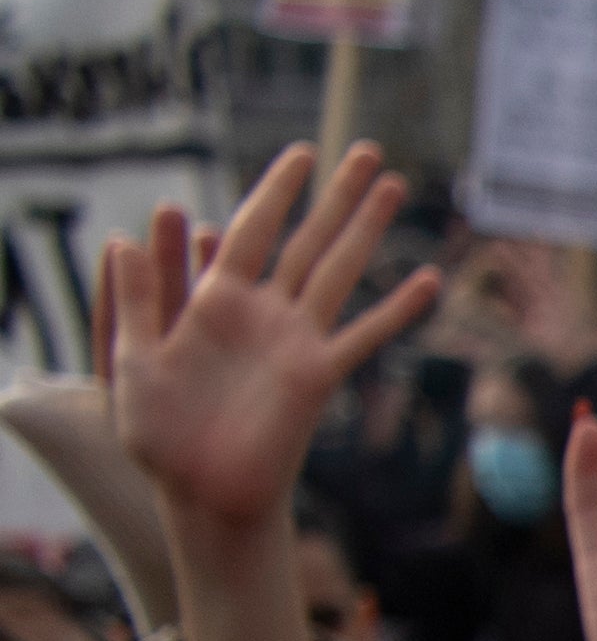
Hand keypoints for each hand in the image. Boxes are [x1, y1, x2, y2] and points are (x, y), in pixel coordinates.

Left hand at [104, 143, 439, 543]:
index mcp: (216, 300)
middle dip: (337, 195)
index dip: (277, 189)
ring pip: (340, 270)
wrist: (201, 490)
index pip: (253, 228)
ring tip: (397, 188)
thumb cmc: (160, 434)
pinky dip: (396, 310)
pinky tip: (429, 282)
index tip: (301, 153)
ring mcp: (297, 341)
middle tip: (367, 151)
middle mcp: (264, 312)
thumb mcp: (133, 360)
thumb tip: (123, 239)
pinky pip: (364, 335)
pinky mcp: (319, 375)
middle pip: (308, 238)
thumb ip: (137, 301)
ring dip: (368, 229)